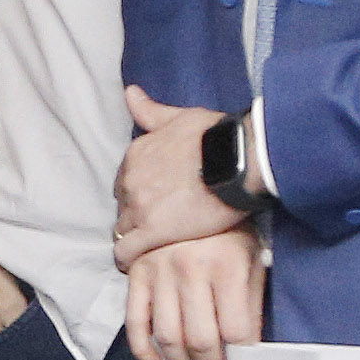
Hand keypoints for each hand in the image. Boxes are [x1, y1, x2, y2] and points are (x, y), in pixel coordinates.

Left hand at [115, 83, 248, 262]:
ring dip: (133, 237)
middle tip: (157, 224)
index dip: (137, 193)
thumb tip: (130, 93)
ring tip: (149, 248)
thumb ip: (151, 111)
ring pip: (122, 230)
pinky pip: (126, 252)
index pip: (124, 182)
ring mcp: (139, 207)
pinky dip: (128, 259)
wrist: (238, 159)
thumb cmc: (216, 135)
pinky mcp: (153, 232)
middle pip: (122, 206)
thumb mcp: (180, 116)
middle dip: (135, 215)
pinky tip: (135, 265)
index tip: (152, 202)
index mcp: (135, 155)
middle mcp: (131, 180)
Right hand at [124, 228, 265, 359]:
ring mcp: (159, 272)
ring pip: (168, 336)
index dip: (240, 356)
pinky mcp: (137, 274)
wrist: (196, 193)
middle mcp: (190, 270)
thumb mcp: (252, 260)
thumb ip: (251, 303)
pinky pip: (135, 322)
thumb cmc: (228, 231)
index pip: (235, 331)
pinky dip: (143, 352)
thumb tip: (247, 347)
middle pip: (201, 339)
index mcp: (226, 266)